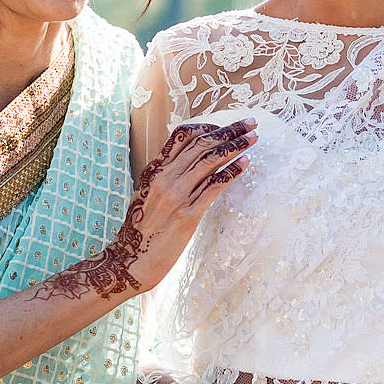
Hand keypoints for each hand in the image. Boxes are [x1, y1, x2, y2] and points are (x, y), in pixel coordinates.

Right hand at [43, 119, 253, 302]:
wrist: (130, 261)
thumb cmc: (140, 231)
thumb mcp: (145, 195)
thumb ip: (163, 177)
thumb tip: (183, 165)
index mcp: (154, 170)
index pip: (182, 136)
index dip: (208, 127)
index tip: (226, 126)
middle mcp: (165, 178)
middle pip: (202, 144)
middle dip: (229, 130)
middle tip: (250, 122)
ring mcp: (176, 196)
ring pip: (210, 161)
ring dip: (236, 146)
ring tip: (253, 138)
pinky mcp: (188, 215)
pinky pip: (214, 187)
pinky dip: (232, 171)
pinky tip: (245, 163)